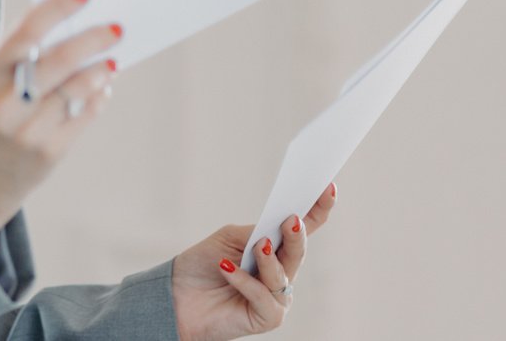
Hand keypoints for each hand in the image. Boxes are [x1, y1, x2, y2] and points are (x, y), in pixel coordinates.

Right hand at [0, 0, 123, 241]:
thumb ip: (22, 55)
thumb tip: (75, 20)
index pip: (23, 34)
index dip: (56, 9)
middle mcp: (0, 106)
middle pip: (53, 64)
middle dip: (89, 41)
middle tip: (117, 27)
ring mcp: (24, 134)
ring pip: (72, 93)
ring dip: (98, 71)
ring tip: (112, 59)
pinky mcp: (47, 155)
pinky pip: (82, 119)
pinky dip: (98, 98)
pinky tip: (103, 86)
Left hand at [171, 183, 337, 339]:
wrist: (177, 295)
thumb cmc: (203, 265)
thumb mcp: (228, 238)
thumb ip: (254, 232)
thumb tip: (274, 230)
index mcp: (275, 248)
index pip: (303, 228)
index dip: (318, 209)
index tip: (327, 189)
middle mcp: (281, 272)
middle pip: (298, 252)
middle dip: (297, 235)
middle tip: (292, 221)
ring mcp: (276, 297)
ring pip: (283, 275)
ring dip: (270, 260)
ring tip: (259, 245)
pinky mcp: (267, 318)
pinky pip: (264, 297)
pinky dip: (245, 281)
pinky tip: (227, 268)